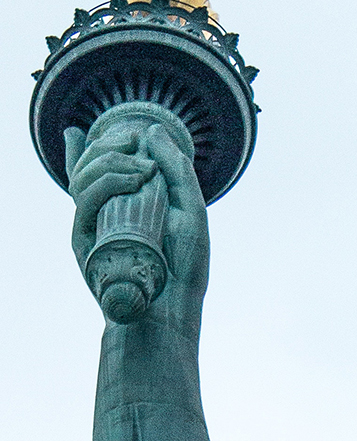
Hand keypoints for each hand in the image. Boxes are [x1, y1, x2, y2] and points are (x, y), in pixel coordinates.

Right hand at [67, 118, 209, 335]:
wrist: (175, 310)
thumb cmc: (185, 267)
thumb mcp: (191, 210)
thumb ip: (176, 170)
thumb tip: (153, 130)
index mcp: (123, 207)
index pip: (97, 169)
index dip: (94, 146)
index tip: (108, 132)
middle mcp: (103, 216)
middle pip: (88, 166)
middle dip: (109, 145)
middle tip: (135, 141)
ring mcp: (92, 228)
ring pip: (82, 178)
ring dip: (111, 160)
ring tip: (142, 166)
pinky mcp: (84, 243)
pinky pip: (85, 201)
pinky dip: (108, 183)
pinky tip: (134, 178)